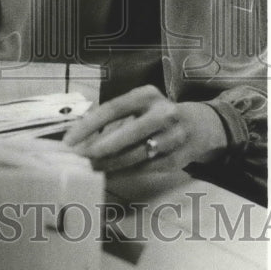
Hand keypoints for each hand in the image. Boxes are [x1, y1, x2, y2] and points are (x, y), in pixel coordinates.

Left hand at [63, 85, 226, 177]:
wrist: (200, 125)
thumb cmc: (157, 114)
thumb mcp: (139, 106)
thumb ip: (114, 118)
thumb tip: (80, 138)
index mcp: (147, 95)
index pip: (113, 108)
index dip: (90, 125)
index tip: (70, 140)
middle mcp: (163, 113)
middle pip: (129, 132)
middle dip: (102, 147)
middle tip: (80, 158)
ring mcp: (173, 137)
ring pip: (137, 154)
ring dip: (111, 164)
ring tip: (91, 168)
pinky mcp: (178, 158)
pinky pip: (146, 168)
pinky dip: (126, 172)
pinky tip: (110, 174)